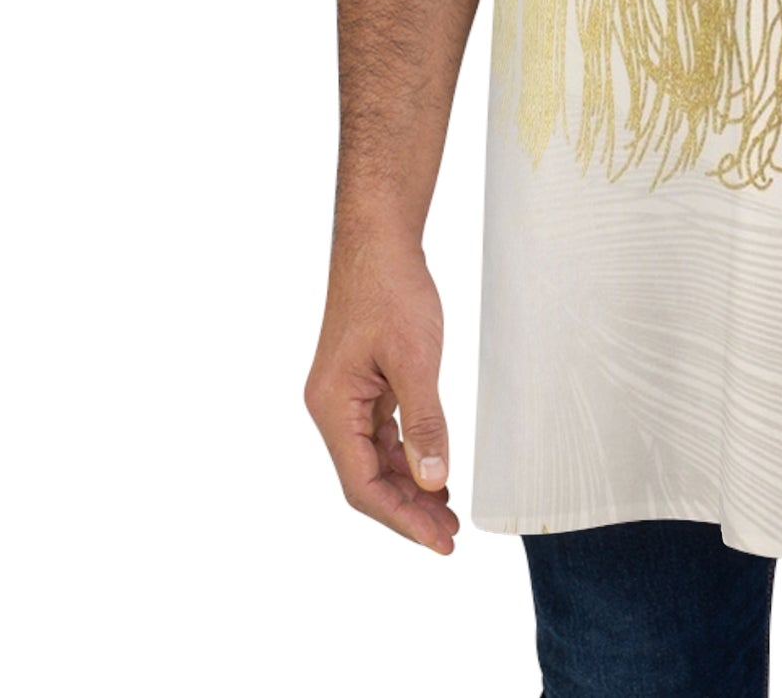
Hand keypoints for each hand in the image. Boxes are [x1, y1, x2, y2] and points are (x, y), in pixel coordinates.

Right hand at [304, 233, 459, 553]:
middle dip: (408, 510)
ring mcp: (348, 397)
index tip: (437, 540)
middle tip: (449, 536)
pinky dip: (408, 456)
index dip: (401, 518)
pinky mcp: (365, 383)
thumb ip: (424, 423)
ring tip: (447, 514)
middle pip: (366, 479)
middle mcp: (333, 408)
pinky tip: (434, 471)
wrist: (380, 241)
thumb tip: (434, 480)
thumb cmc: (391, 290)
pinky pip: (384, 435)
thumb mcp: (416, 360)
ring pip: (375, 459)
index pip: (361, 485)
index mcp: (332, 408)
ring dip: (410, 487)